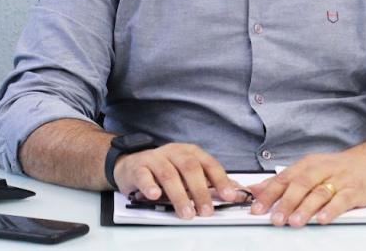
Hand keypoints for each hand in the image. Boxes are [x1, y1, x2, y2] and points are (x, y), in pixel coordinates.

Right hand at [112, 143, 245, 219]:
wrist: (130, 164)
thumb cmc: (163, 170)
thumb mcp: (187, 173)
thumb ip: (208, 181)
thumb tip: (235, 192)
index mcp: (190, 152)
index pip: (209, 164)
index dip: (220, 180)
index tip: (228, 195)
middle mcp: (174, 152)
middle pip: (190, 168)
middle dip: (200, 191)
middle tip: (206, 211)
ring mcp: (155, 158)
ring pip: (169, 174)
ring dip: (179, 195)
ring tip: (186, 212)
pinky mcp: (138, 167)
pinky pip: (144, 176)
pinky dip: (150, 186)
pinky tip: (155, 195)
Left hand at [248, 151, 365, 226]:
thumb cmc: (338, 168)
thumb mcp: (310, 169)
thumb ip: (283, 181)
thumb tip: (255, 189)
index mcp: (308, 164)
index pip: (284, 178)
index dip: (269, 194)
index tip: (257, 208)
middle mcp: (322, 170)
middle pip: (301, 185)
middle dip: (286, 202)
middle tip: (275, 218)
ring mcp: (339, 179)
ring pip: (319, 193)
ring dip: (306, 208)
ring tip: (295, 222)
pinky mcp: (355, 189)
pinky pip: (342, 200)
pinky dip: (331, 210)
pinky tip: (323, 218)